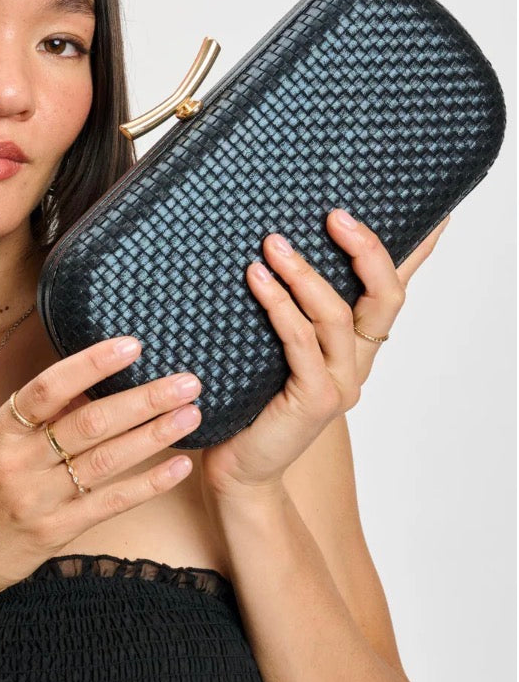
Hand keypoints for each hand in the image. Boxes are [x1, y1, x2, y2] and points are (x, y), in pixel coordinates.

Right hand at [0, 335, 203, 605]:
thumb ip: (35, 417)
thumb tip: (89, 384)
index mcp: (1, 430)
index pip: (48, 387)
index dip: (91, 364)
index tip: (133, 346)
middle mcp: (19, 461)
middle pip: (90, 422)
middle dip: (144, 399)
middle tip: (187, 381)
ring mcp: (37, 500)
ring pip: (106, 460)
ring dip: (153, 435)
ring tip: (190, 414)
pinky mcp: (54, 533)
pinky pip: (109, 504)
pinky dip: (147, 485)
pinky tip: (178, 468)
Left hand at [200, 208, 450, 497]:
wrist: (241, 467)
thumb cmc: (252, 401)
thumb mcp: (273, 347)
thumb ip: (286, 310)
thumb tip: (269, 256)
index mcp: (356, 346)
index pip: (393, 290)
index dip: (417, 253)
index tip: (438, 214)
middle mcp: (357, 363)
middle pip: (384, 297)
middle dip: (366, 250)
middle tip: (335, 215)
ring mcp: (340, 382)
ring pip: (336, 315)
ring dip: (305, 273)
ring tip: (274, 244)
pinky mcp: (314, 399)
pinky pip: (299, 342)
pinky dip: (279, 306)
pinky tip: (258, 280)